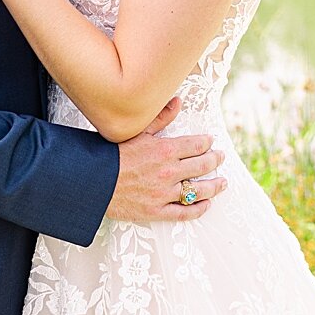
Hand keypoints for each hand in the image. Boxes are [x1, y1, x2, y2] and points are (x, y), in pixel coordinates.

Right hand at [107, 98, 227, 221]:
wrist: (92, 183)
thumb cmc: (111, 155)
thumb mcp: (137, 132)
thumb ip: (160, 117)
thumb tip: (177, 101)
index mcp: (165, 150)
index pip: (197, 145)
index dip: (207, 143)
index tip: (210, 142)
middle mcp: (169, 172)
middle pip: (202, 165)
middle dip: (214, 160)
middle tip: (220, 157)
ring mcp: (164, 193)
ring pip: (198, 190)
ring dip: (214, 186)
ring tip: (222, 182)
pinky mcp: (156, 211)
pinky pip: (183, 213)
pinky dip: (198, 209)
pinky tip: (206, 205)